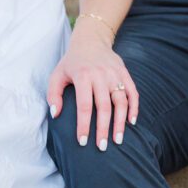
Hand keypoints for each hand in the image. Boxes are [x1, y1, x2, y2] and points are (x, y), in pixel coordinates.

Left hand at [47, 28, 137, 150]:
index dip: (83, 125)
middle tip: (102, 147)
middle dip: (103, 129)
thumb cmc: (72, 62)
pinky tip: (132, 122)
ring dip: (121, 122)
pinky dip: (134, 108)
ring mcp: (115, 74)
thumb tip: (55, 115)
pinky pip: (133, 92)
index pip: (84, 105)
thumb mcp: (57, 74)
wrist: (91, 39)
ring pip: (121, 101)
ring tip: (118, 140)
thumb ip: (53, 94)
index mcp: (83, 76)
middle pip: (104, 106)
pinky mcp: (124, 73)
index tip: (82, 142)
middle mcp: (100, 75)